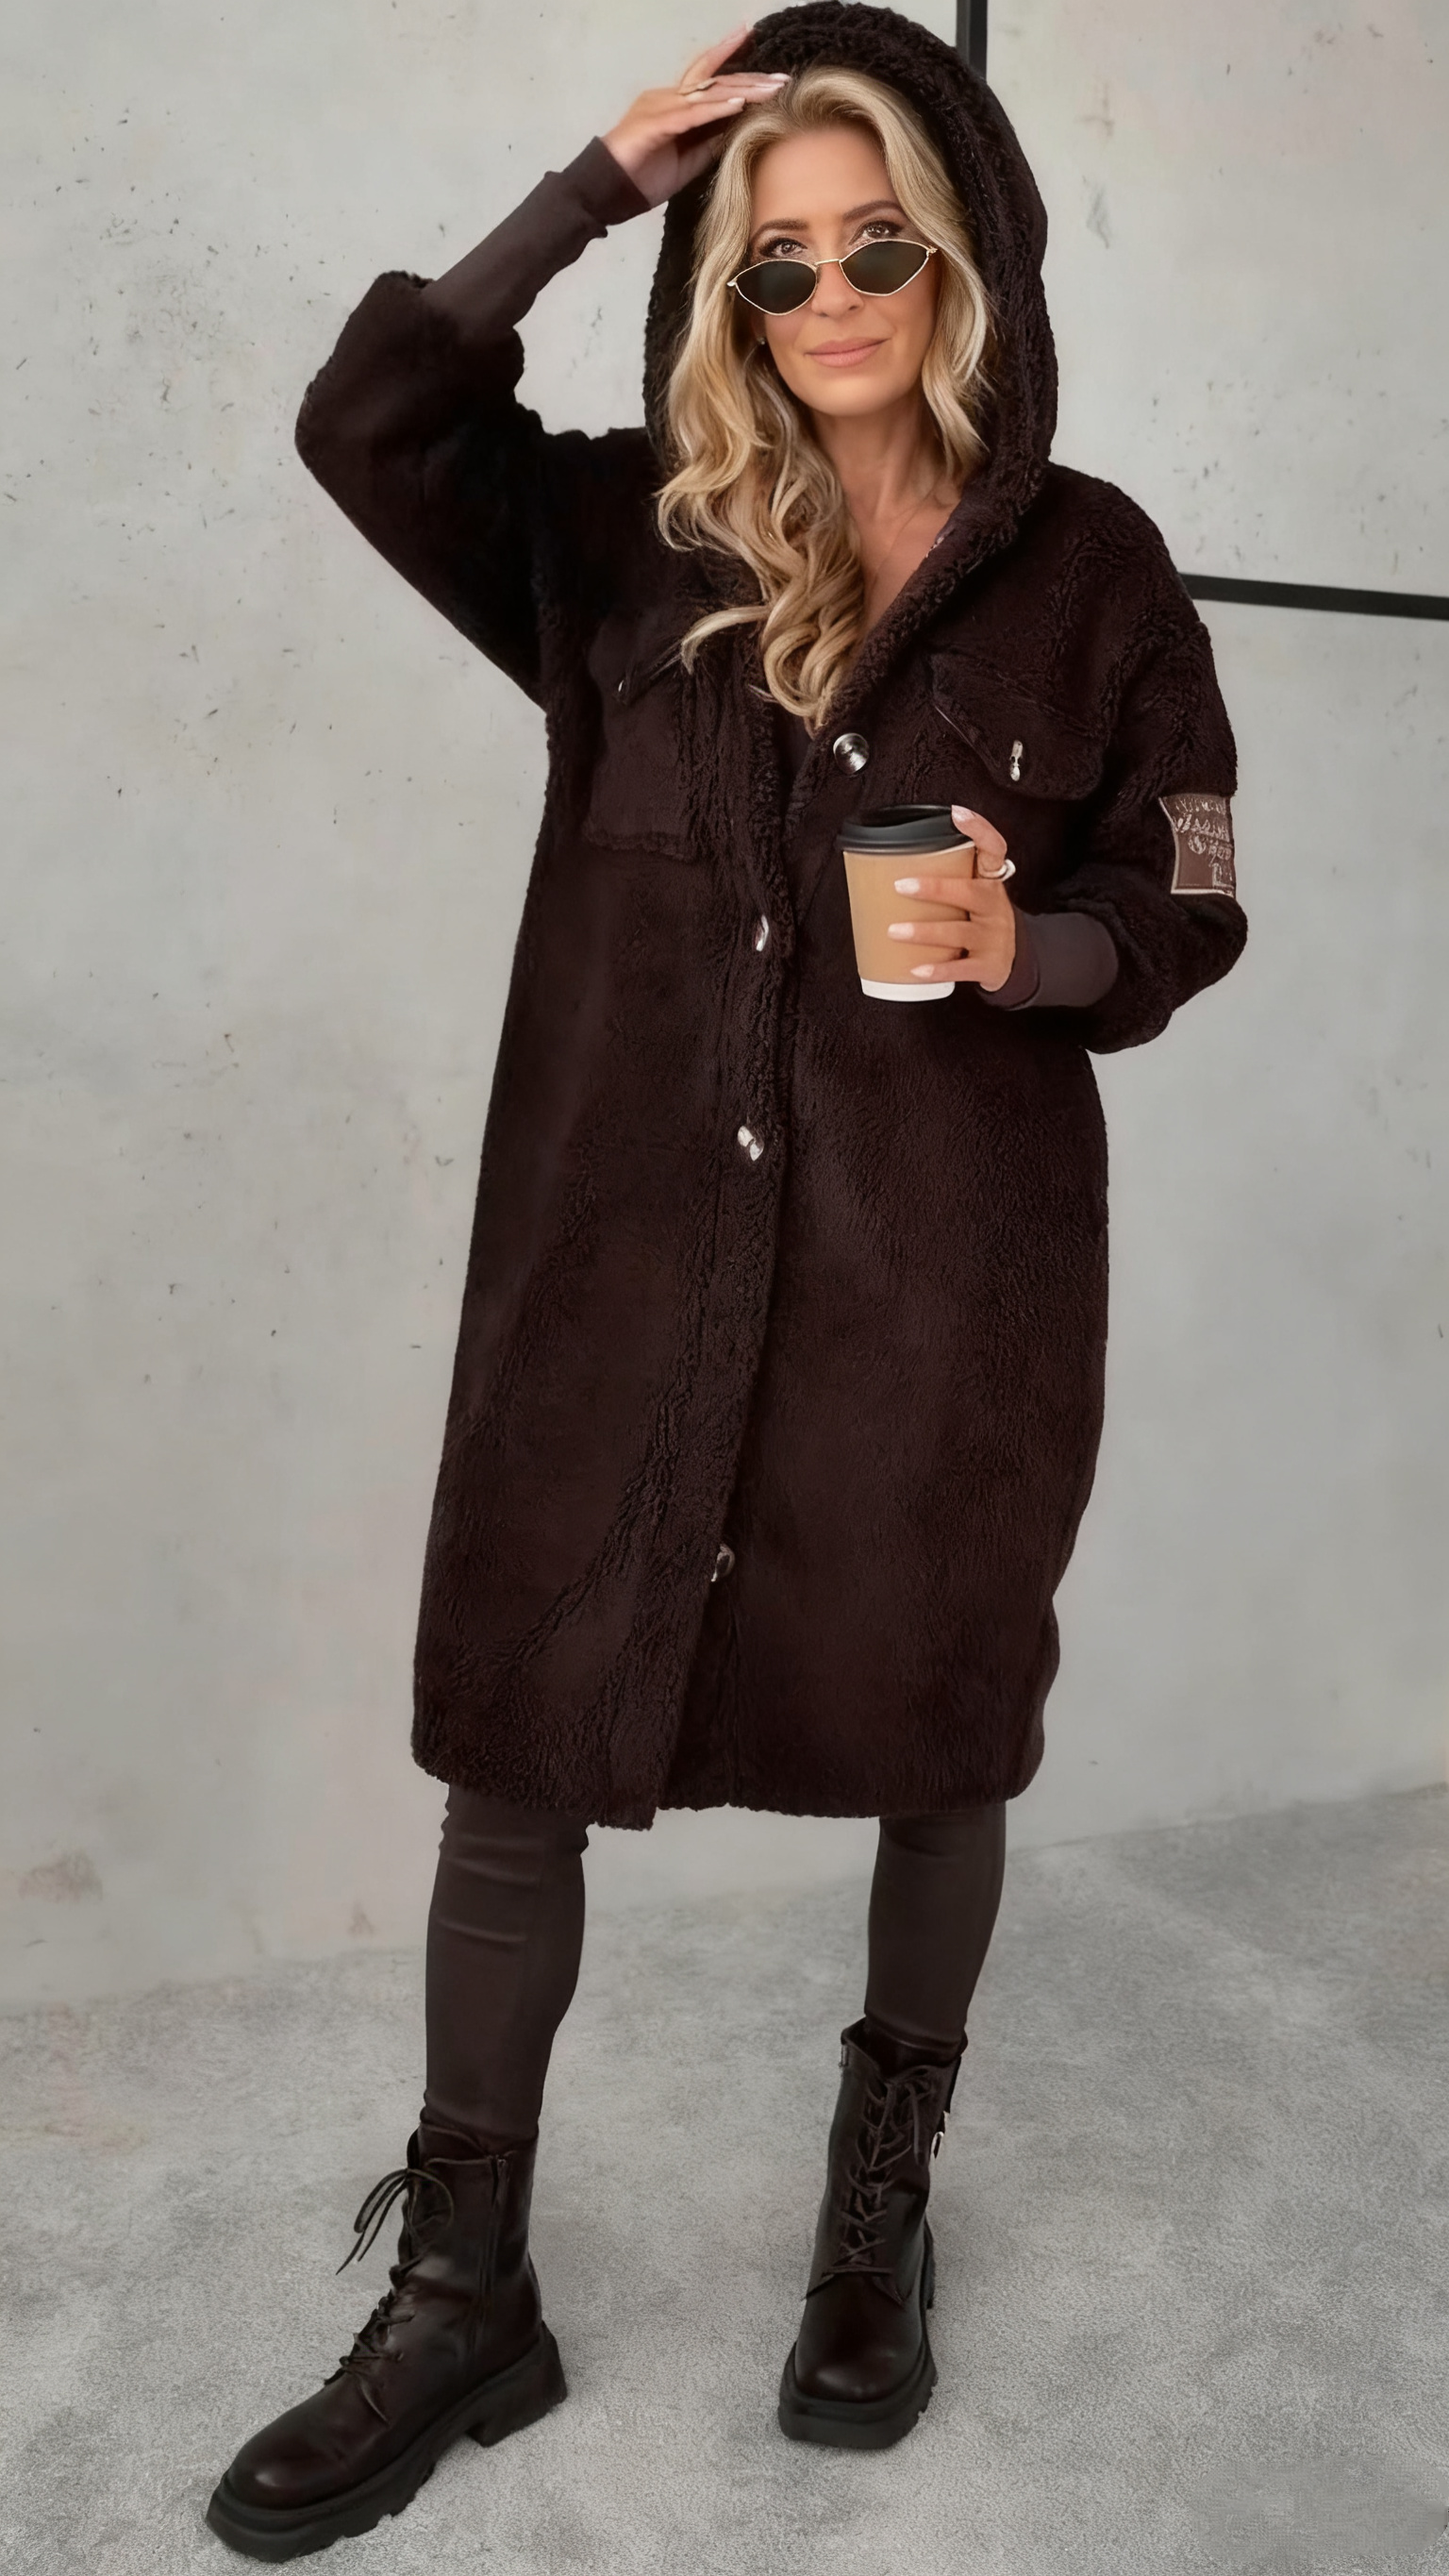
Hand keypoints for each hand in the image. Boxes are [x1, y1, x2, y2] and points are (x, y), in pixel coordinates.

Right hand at [602, 26, 788, 209]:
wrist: (607, 190)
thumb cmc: (643, 177)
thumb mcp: (688, 160)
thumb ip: (710, 143)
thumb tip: (737, 132)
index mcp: (675, 104)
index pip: (709, 78)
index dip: (734, 63)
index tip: (764, 59)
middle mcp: (669, 97)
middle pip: (716, 81)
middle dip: (751, 78)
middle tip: (782, 77)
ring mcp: (661, 107)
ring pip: (709, 93)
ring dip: (743, 91)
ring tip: (771, 90)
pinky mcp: (656, 124)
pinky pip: (692, 114)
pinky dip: (717, 109)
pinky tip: (739, 105)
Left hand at [887, 804, 1017, 988]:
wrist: (1012, 962)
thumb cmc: (980, 922)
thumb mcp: (973, 896)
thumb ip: (948, 878)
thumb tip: (888, 864)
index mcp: (990, 883)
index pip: (994, 849)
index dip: (979, 830)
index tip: (957, 814)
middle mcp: (994, 906)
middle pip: (969, 893)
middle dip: (935, 889)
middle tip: (900, 886)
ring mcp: (993, 937)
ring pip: (958, 932)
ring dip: (924, 932)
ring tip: (894, 931)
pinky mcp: (989, 965)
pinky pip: (960, 969)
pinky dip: (937, 970)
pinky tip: (915, 969)